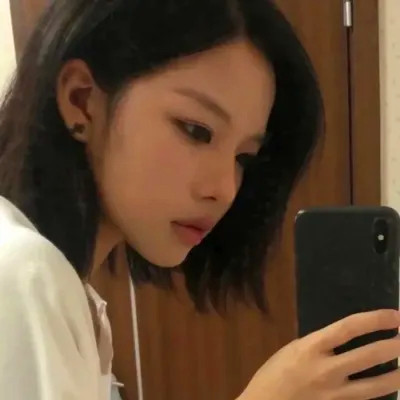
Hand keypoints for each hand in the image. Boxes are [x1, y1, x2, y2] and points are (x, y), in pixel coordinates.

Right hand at [239, 310, 399, 399]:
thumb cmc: (274, 374)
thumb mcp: (294, 349)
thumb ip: (319, 344)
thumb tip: (345, 339)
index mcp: (311, 347)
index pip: (349, 328)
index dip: (374, 320)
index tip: (393, 315)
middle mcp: (326, 369)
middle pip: (368, 355)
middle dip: (394, 345)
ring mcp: (335, 394)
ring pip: (376, 385)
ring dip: (397, 373)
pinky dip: (382, 392)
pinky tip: (390, 387)